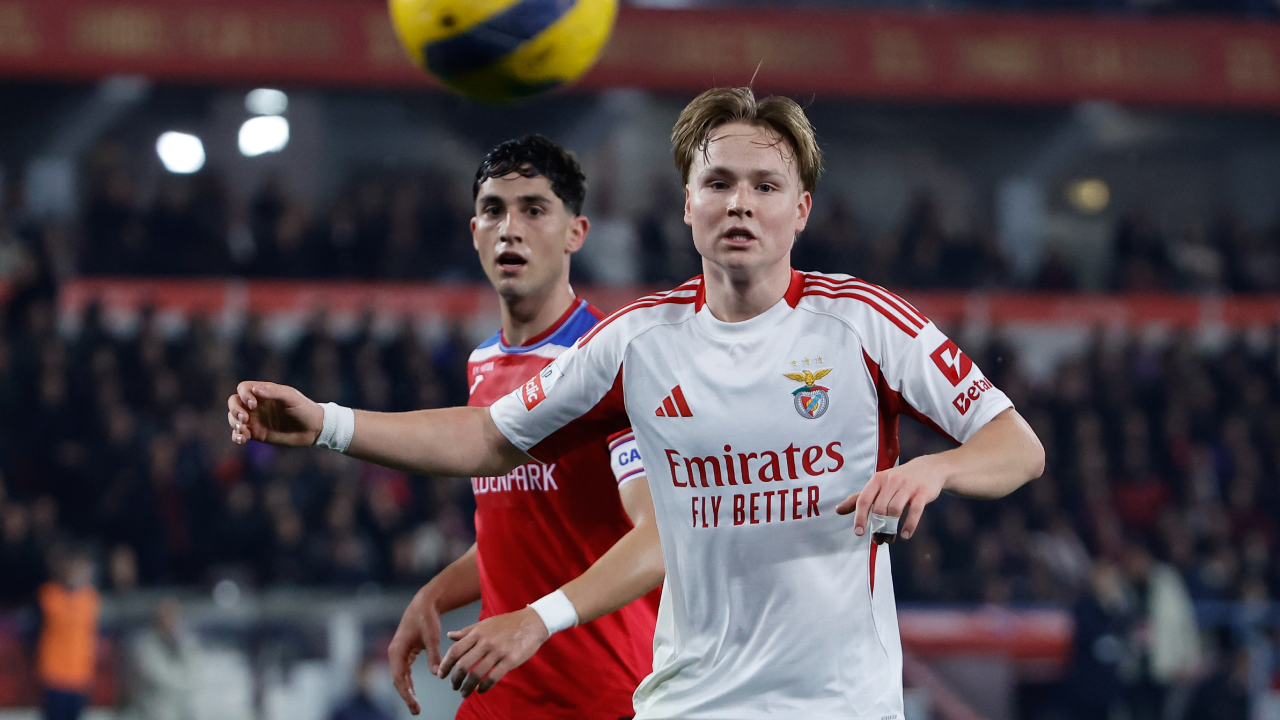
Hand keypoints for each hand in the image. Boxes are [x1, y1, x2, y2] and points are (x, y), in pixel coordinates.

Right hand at [226, 381, 323, 446]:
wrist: (313, 429)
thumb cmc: (303, 408)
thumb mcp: (291, 397)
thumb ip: (274, 392)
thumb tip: (255, 390)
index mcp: (263, 392)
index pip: (243, 389)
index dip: (243, 395)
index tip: (253, 404)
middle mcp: (256, 405)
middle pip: (234, 403)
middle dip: (234, 409)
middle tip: (245, 418)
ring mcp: (255, 419)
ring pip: (233, 418)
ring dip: (234, 423)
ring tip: (243, 430)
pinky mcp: (256, 433)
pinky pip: (239, 434)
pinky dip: (236, 436)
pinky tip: (242, 439)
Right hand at [388, 588, 444, 714]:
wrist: (424, 603)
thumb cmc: (427, 618)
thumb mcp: (431, 637)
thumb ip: (433, 655)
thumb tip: (437, 674)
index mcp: (397, 650)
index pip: (399, 678)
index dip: (406, 694)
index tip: (414, 705)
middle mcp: (395, 653)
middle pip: (398, 680)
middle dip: (406, 696)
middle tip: (416, 711)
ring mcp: (399, 652)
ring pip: (400, 676)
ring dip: (407, 690)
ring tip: (415, 706)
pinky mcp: (405, 651)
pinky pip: (405, 670)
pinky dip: (408, 681)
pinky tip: (413, 691)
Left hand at [437, 607, 549, 697]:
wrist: (532, 622)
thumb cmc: (508, 623)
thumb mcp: (485, 624)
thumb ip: (467, 631)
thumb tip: (450, 635)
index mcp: (478, 633)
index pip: (455, 651)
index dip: (446, 664)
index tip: (441, 674)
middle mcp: (485, 642)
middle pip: (463, 665)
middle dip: (455, 679)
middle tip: (453, 686)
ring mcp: (498, 652)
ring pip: (477, 674)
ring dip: (467, 687)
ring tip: (464, 692)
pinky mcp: (510, 660)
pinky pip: (493, 677)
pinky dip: (484, 687)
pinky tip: (480, 690)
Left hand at [836, 455, 948, 539]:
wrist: (929, 468)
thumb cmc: (898, 480)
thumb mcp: (878, 485)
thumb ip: (859, 498)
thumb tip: (837, 510)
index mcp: (877, 480)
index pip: (864, 499)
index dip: (860, 517)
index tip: (859, 533)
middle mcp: (891, 481)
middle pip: (879, 508)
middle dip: (877, 527)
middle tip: (878, 540)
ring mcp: (907, 486)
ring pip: (895, 510)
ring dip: (891, 529)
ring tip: (890, 539)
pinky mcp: (922, 492)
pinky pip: (915, 511)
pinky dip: (909, 525)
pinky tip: (905, 535)